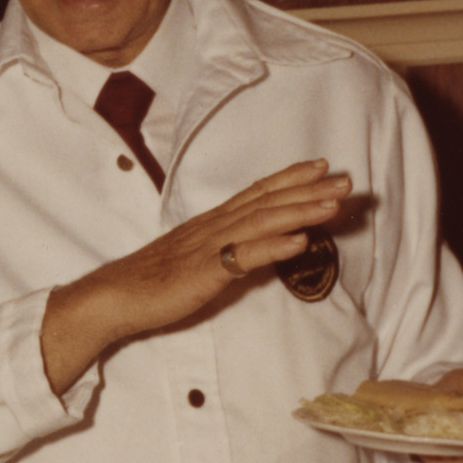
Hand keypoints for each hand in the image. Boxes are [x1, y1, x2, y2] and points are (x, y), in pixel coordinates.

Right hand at [41, 159, 352, 393]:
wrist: (116, 296)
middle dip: (309, 190)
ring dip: (300, 211)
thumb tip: (254, 251)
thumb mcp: (196, 261)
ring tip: (333, 204)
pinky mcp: (204, 272)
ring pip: (261, 222)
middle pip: (267, 202)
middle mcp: (213, 226)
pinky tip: (300, 242)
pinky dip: (273, 247)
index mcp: (211, 223)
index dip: (290, 178)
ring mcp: (209, 247)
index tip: (321, 166)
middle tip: (347, 179)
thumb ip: (225, 252)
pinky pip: (243, 257)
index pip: (256, 193)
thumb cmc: (153, 282)